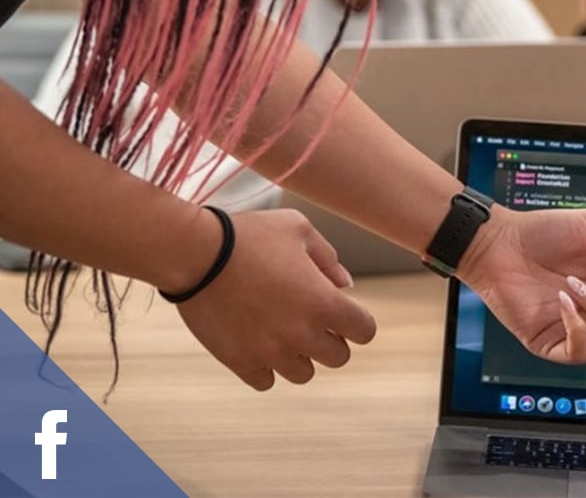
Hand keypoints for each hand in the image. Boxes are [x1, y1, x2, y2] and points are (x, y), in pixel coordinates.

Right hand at [175, 209, 376, 389]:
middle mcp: (302, 333)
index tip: (342, 312)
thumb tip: (346, 285)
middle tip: (311, 321)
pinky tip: (258, 344)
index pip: (365, 331)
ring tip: (283, 333)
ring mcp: (271, 351)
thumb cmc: (249, 235)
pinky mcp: (240, 362)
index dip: (357, 321)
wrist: (194, 253)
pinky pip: (266, 382)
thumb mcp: (297, 230)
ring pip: (303, 374)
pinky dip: (265, 368)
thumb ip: (328, 258)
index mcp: (324, 302)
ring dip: (300, 356)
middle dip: (331, 340)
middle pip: (338, 357)